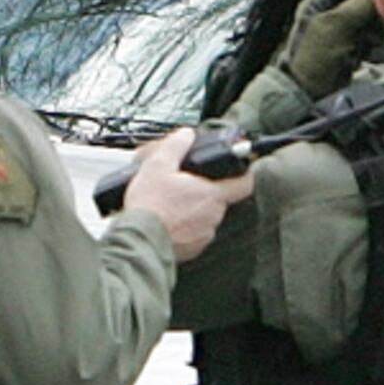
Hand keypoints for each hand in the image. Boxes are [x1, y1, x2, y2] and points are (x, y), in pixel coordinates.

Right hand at [120, 127, 252, 260]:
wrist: (139, 241)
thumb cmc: (150, 206)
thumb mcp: (158, 165)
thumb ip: (176, 146)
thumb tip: (186, 135)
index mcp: (212, 194)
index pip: (244, 183)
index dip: (244, 174)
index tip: (239, 170)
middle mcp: (213, 215)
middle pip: (219, 198)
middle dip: (204, 191)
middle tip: (184, 185)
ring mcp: (204, 235)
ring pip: (206, 216)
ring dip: (193, 209)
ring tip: (171, 205)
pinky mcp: (193, 249)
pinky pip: (194, 234)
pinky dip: (185, 227)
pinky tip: (167, 221)